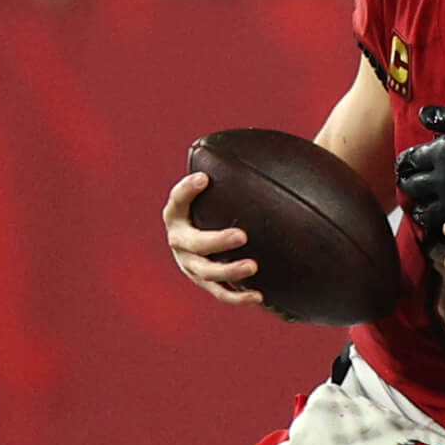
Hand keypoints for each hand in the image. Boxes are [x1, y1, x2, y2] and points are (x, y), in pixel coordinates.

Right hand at [162, 172, 263, 307]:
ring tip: (254, 266)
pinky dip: (239, 297)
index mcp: (178, 215)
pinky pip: (222, 294)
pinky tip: (261, 296)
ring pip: (207, 272)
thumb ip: (233, 173)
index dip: (186, 190)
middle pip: (193, 243)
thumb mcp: (224, 189)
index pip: (177, 201)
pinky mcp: (208, 284)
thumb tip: (267, 147)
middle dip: (216, 239)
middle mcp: (180, 241)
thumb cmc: (223, 204)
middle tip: (243, 235)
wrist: (217, 241)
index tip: (204, 178)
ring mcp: (192, 265)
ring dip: (229, 271)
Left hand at [397, 105, 444, 235]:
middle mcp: (441, 178)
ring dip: (419, 209)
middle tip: (408, 184)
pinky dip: (438, 226)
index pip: (410, 159)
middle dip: (407, 184)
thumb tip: (423, 114)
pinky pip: (444, 226)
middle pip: (411, 186)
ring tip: (420, 209)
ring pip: (424, 211)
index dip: (405, 161)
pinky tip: (440, 224)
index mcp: (440, 153)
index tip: (405, 163)